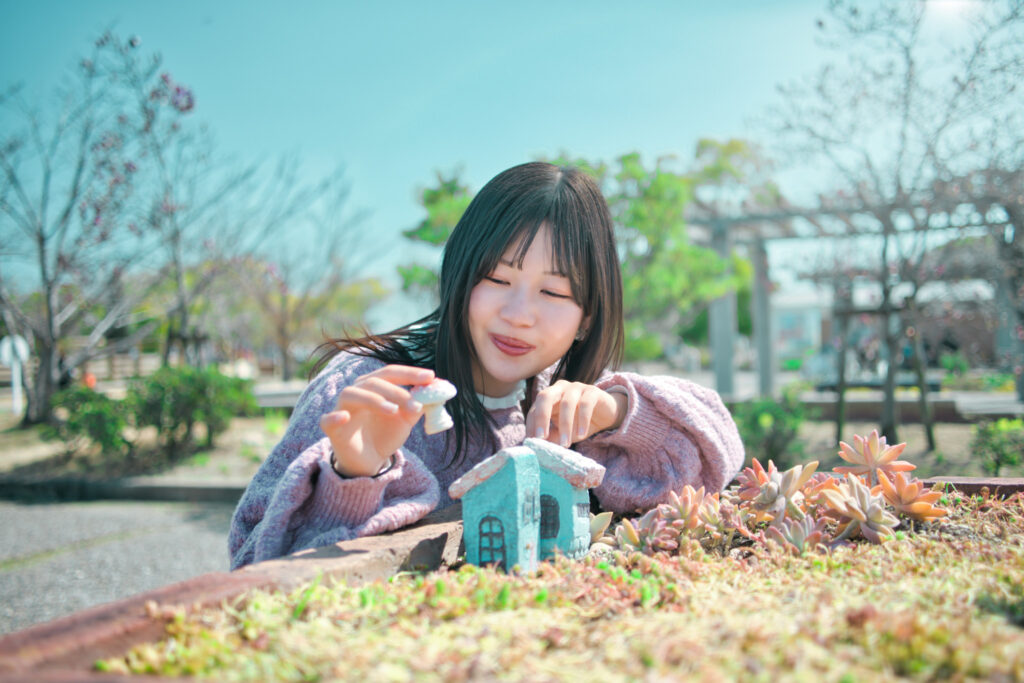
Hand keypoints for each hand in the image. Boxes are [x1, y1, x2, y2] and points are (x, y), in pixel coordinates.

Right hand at [320, 365, 434, 476]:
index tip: (430, 377)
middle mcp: (357, 391)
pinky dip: (335, 417)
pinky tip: (345, 417)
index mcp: (375, 385)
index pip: (391, 373)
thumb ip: (418, 404)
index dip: (410, 374)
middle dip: (397, 392)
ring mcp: (342, 408)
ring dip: (373, 400)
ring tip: (393, 411)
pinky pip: (328, 419)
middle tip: (416, 406)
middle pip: (374, 382)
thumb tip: (436, 388)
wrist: (370, 461)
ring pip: (352, 394)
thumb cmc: (386, 434)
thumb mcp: (406, 420)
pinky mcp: (331, 428)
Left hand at [525, 380, 626, 447]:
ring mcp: (576, 388)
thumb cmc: (579, 422)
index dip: (532, 425)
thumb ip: (551, 437)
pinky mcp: (593, 392)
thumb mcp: (562, 432)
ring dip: (565, 425)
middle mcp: (560, 388)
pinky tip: (581, 434)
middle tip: (541, 438)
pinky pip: (586, 404)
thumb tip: (538, 448)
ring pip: (566, 403)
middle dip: (541, 417)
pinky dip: (582, 420)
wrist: (605, 414)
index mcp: (548, 397)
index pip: (534, 409)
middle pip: (545, 396)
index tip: (532, 443)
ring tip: (566, 444)